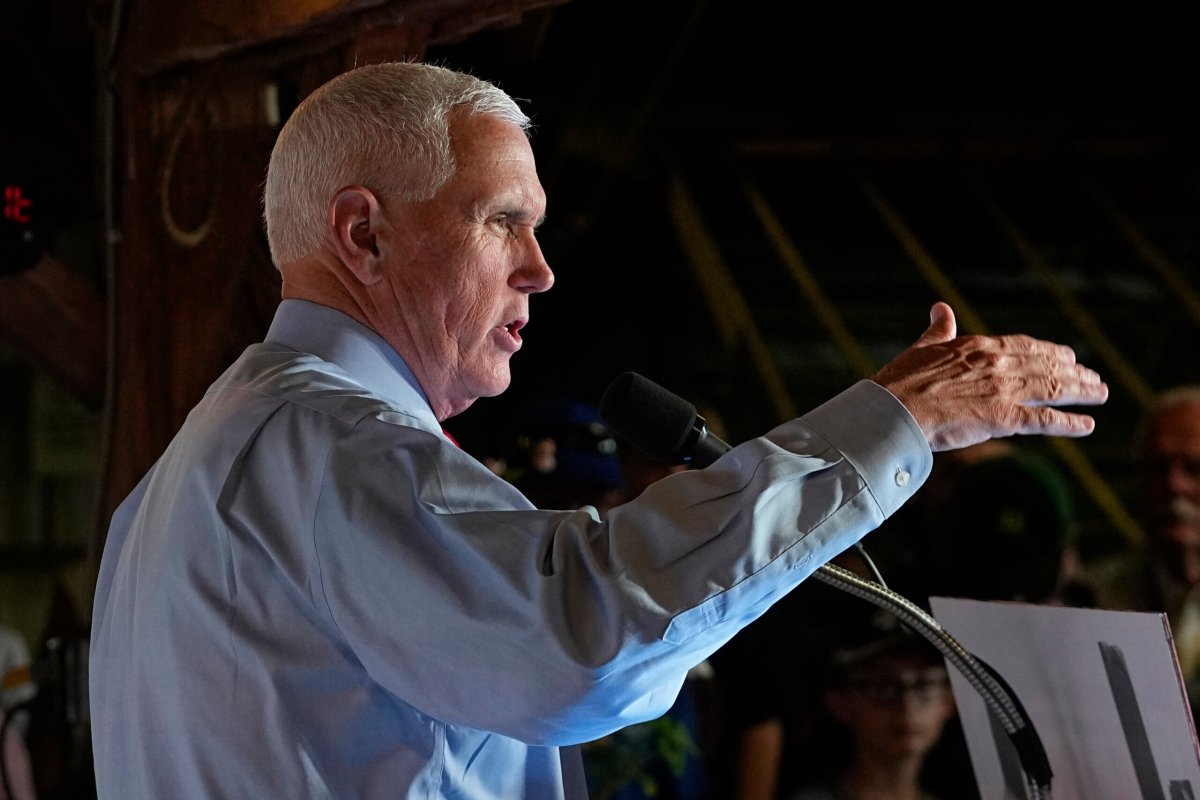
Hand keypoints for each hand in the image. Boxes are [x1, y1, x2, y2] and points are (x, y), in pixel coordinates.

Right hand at [873, 302, 1108, 451]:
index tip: (1068, 356)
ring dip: (1081, 391)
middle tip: (1094, 378)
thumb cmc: (901, 382)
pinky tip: (1087, 426)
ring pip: (1053, 388)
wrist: (895, 411)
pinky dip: (1069, 423)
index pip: (1024, 345)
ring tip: (1101, 394)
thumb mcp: (922, 348)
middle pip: (1047, 366)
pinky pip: (1044, 420)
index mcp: (979, 346)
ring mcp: (1003, 390)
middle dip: (1075, 372)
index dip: (1049, 351)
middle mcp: (998, 364)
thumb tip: (940, 308)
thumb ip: (938, 329)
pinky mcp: (1003, 418)